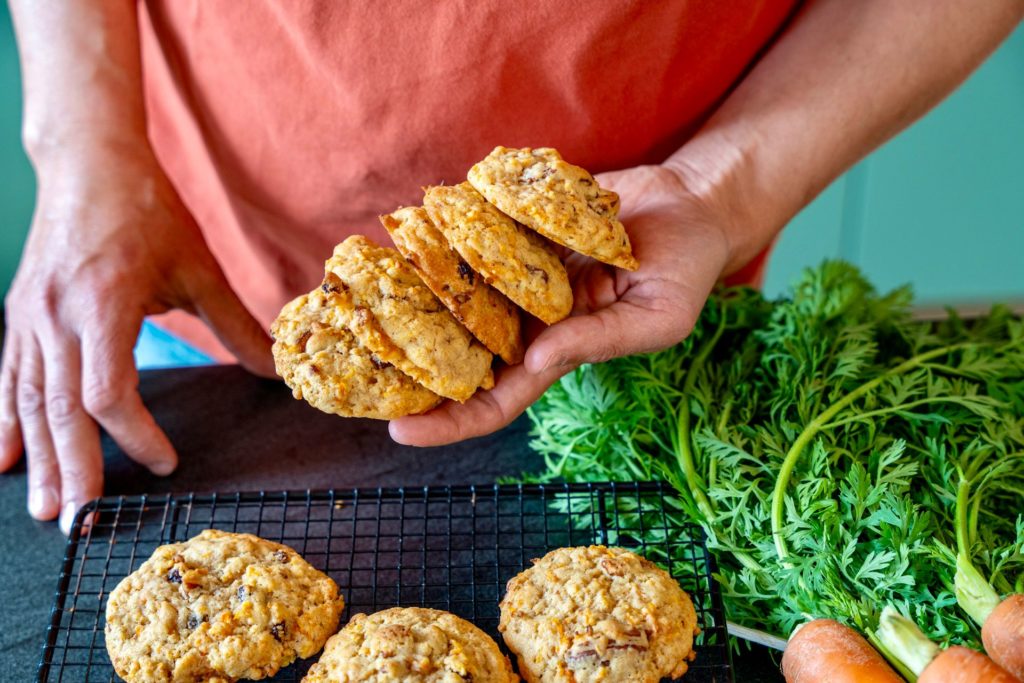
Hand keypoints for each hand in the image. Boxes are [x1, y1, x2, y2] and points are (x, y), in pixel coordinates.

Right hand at [0, 140, 274, 532]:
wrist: (88, 162)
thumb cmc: (148, 211)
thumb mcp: (199, 266)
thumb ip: (235, 324)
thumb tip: (275, 371)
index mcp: (105, 303)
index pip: (107, 391)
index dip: (136, 434)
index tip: (167, 461)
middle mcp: (56, 315)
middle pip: (59, 408)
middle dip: (73, 469)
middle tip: (82, 524)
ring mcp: (30, 316)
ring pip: (28, 400)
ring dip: (38, 458)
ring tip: (46, 510)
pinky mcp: (19, 315)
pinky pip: (8, 379)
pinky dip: (5, 422)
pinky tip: (2, 460)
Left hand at [389, 163, 736, 445]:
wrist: (688, 205)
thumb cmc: (684, 271)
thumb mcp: (655, 317)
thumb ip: (598, 340)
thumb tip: (533, 360)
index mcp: (558, 352)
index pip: (497, 401)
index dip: (451, 423)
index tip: (400, 434)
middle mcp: (527, 319)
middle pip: (459, 355)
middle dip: (410, 370)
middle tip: (354, 372)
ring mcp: (517, 275)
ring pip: (455, 296)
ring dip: (413, 302)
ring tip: (361, 303)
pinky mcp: (516, 229)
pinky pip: (472, 237)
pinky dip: (440, 239)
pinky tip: (402, 235)